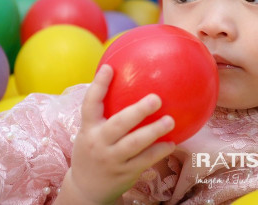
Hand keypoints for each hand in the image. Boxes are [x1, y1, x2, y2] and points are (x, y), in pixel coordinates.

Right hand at [56, 64, 175, 204]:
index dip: (98, 86)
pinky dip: (159, 151)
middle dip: (137, 111)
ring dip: (154, 131)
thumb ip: (104, 111)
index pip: (90, 104)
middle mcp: (98, 143)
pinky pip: (145, 160)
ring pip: (134, 144)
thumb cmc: (93, 150)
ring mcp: (111, 159)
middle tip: (156, 99)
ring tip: (170, 120)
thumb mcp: (90, 131)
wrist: (85, 189)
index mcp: (88, 128)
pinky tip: (172, 143)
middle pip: (118, 124)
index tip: (109, 68)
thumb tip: (125, 78)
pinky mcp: (124, 173)